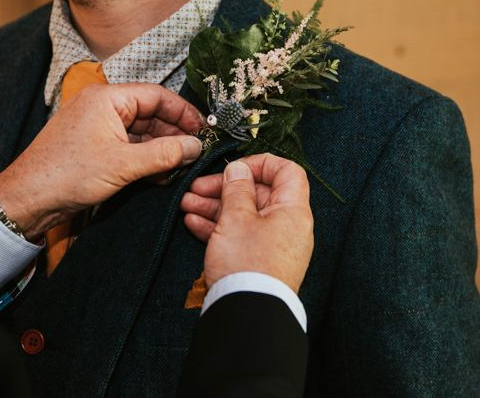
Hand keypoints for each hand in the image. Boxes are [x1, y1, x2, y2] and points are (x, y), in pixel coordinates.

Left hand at [0, 83, 203, 239]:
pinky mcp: (94, 145)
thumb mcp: (123, 165)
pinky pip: (128, 145)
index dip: (183, 112)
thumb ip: (164, 154)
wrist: (27, 199)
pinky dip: (145, 157)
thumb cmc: (67, 175)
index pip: (156, 95)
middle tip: (196, 151)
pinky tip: (161, 174)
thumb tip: (195, 146)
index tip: (204, 130)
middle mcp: (102, 106)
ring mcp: (97, 126)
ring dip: (161, 148)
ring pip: (140, 131)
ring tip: (182, 166)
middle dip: (174, 133)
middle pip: (150, 112)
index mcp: (107, 98)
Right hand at [181, 154, 313, 292]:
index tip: (234, 167)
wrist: (246, 314)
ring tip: (187, 204)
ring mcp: (273, 245)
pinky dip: (218, 226)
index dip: (260, 164)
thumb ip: (236, 188)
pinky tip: (193, 223)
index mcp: (292, 211)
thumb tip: (238, 169)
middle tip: (198, 186)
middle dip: (224, 187)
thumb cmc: (246, 264)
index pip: (287, 172)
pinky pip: (239, 235)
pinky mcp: (258, 261)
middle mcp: (287, 226)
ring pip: (244, 214)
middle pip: (258, 193)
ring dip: (215, 206)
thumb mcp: (236, 217)